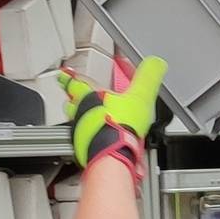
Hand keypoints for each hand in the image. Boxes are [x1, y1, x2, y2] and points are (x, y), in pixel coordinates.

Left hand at [60, 56, 167, 182]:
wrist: (112, 154)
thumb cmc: (120, 126)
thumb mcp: (140, 96)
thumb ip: (147, 78)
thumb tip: (155, 63)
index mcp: (92, 96)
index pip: (77, 82)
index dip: (70, 77)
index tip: (64, 74)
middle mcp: (82, 113)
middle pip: (72, 102)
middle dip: (72, 98)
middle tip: (70, 94)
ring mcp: (80, 131)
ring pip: (75, 120)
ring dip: (78, 117)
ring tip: (84, 116)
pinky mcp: (83, 147)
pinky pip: (82, 139)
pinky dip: (87, 136)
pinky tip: (96, 138)